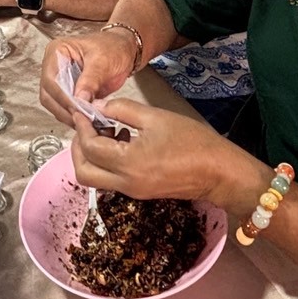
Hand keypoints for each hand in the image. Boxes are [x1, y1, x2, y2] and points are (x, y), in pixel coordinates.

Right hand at [38, 30, 140, 126]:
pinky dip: (74, 115)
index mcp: (58, 51)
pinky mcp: (68, 92)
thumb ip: (91, 79)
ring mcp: (60, 79)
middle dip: (64, 108)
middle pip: (48, 93)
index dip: (63, 96)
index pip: (52, 79)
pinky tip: (86, 118)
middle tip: (82, 117)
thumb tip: (80, 98)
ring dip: (68, 115)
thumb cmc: (113, 47)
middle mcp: (54, 65)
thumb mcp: (104, 60)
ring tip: (85, 120)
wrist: (124, 51)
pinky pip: (64, 108)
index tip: (77, 108)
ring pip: (53, 104)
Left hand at [69, 98, 264, 207]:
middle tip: (86, 125)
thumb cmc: (193, 141)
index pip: (90, 147)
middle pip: (83, 172)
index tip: (81, 110)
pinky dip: (105, 162)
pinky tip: (122, 141)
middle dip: (77, 147)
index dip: (82, 126)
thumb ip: (122, 109)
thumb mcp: (156, 117)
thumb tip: (98, 106)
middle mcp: (125, 182)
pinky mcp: (139, 192)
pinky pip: (110, 179)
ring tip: (107, 131)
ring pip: (94, 179)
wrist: (219, 173)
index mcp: (128, 163)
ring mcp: (131, 191)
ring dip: (90, 156)